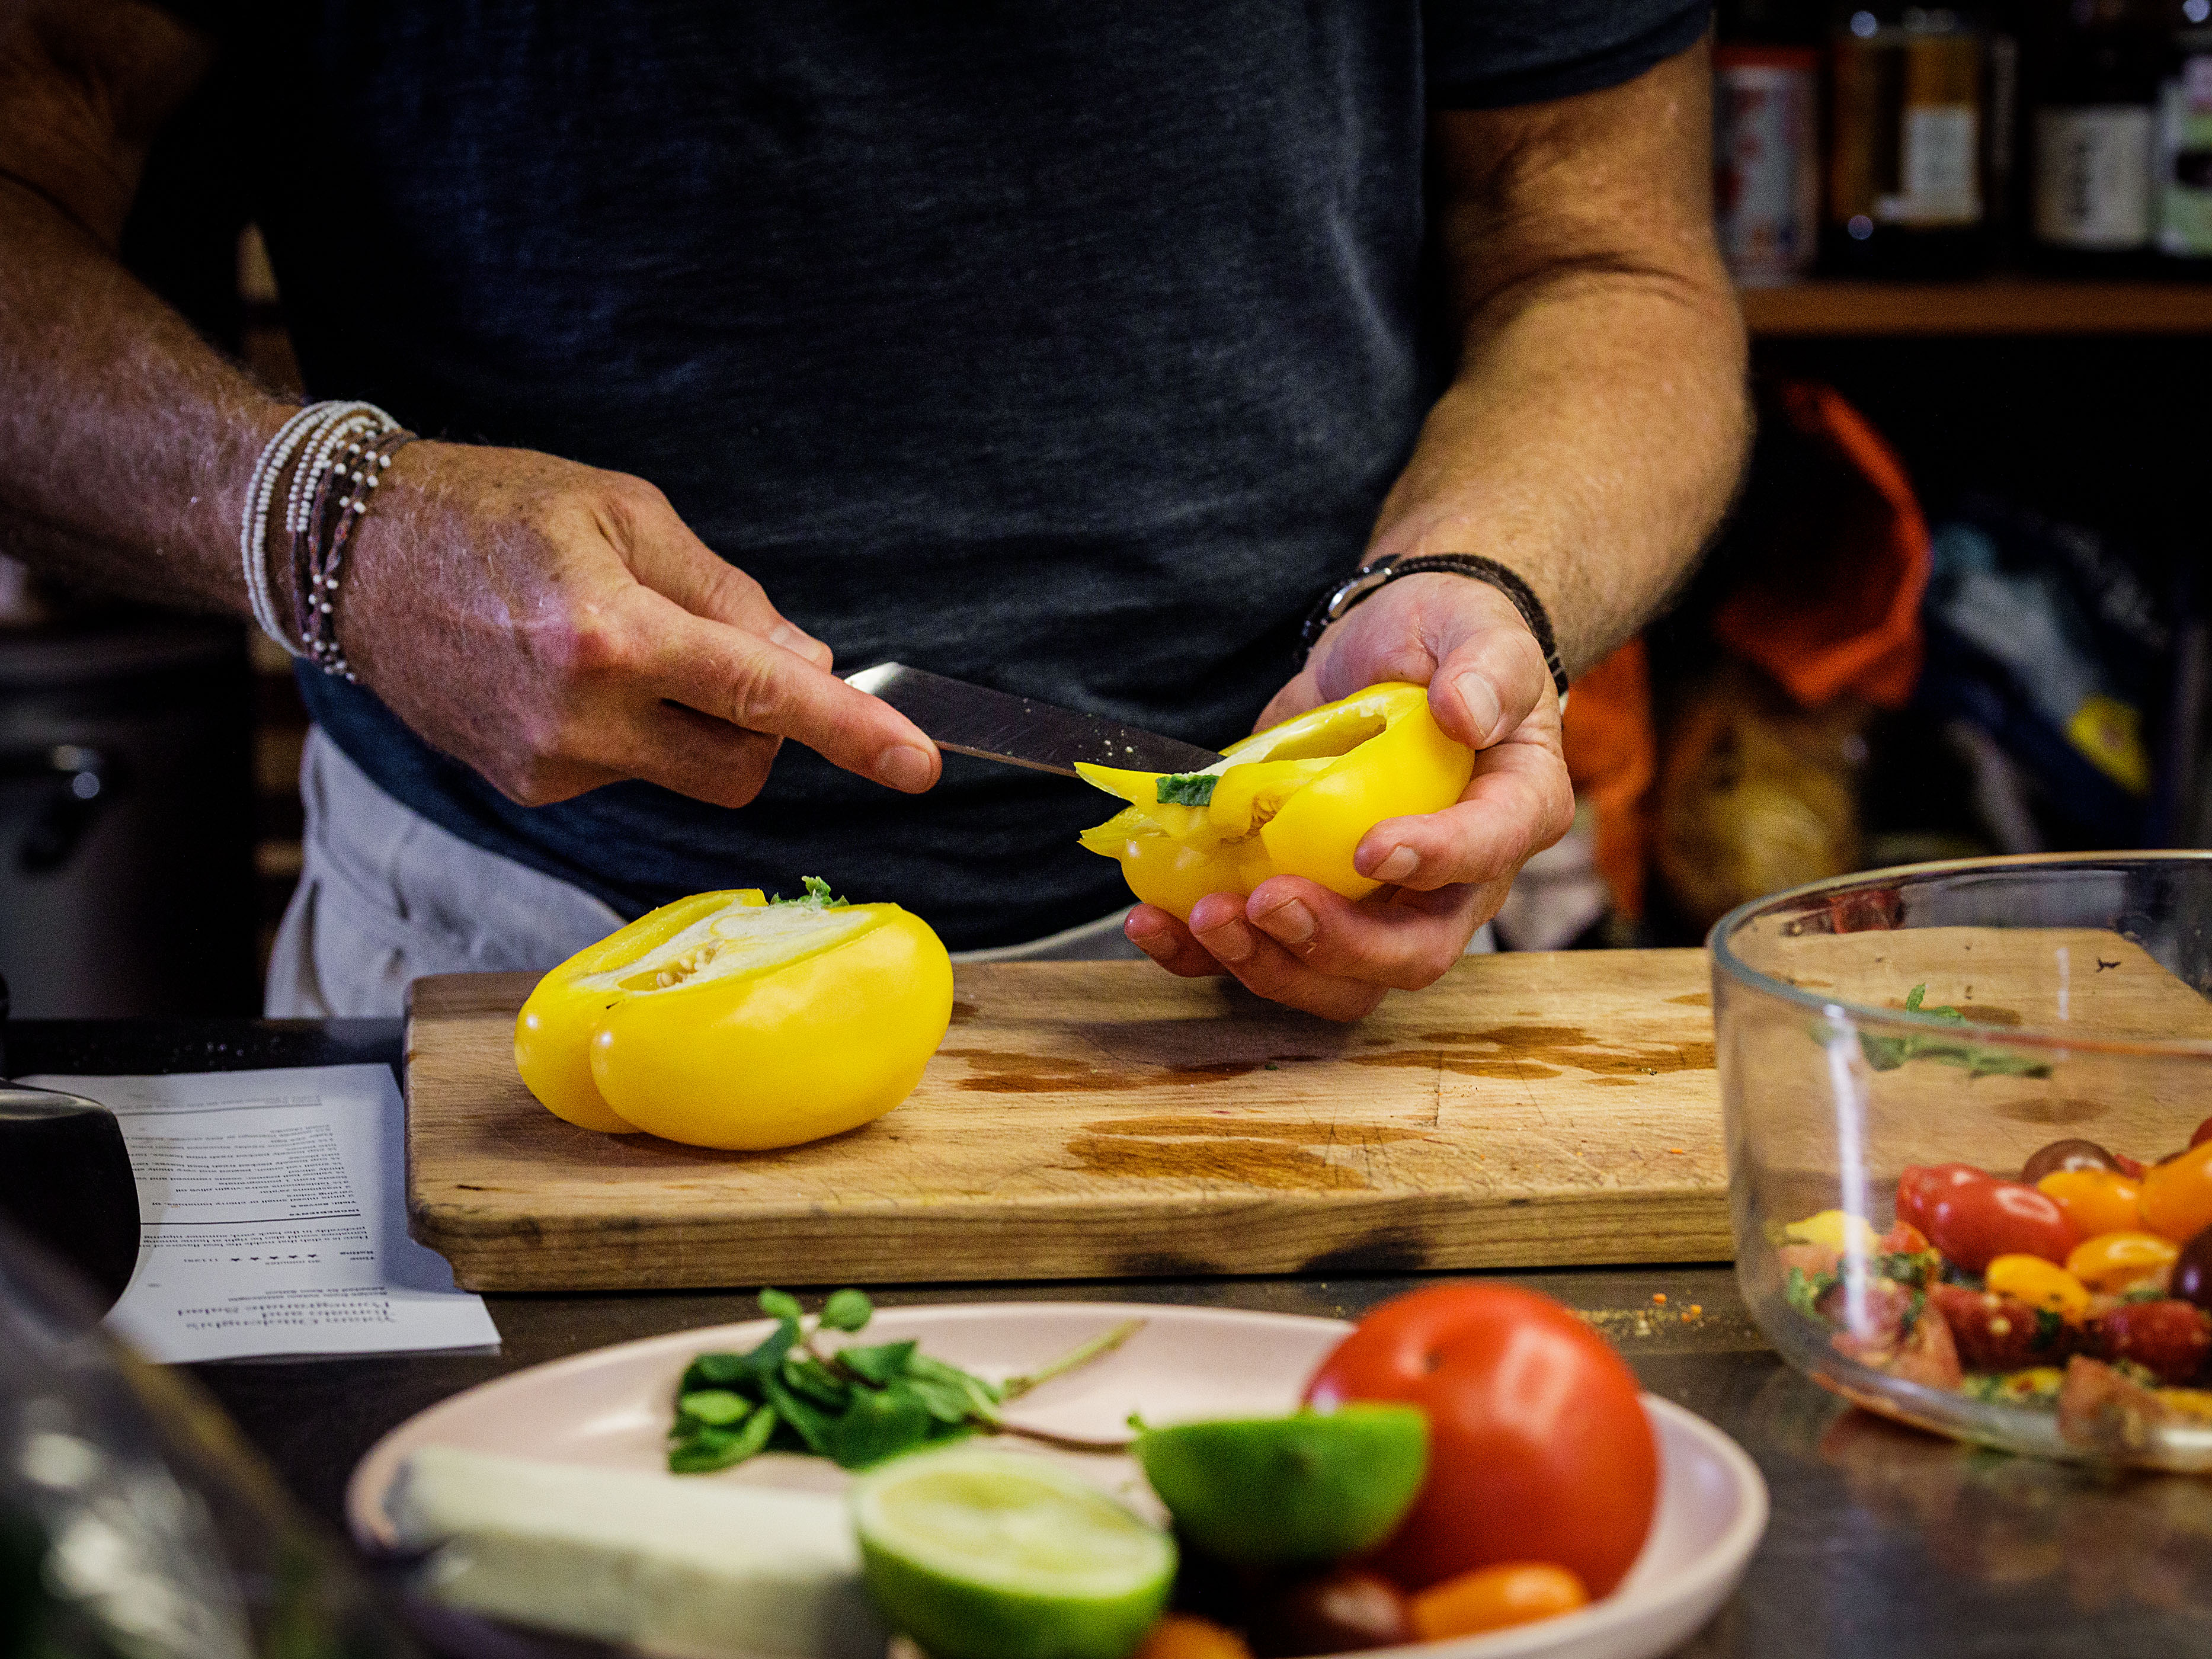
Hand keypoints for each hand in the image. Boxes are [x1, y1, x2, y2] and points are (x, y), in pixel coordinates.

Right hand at [333, 441, 939, 807]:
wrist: (355, 553)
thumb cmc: (495, 509)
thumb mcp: (628, 515)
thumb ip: (730, 598)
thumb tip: (812, 663)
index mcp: (612, 635)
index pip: (764, 696)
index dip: (852, 732)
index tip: (918, 762)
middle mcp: (581, 716)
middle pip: (742, 766)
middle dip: (764, 725)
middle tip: (726, 653)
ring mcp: (549, 765)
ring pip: (687, 774)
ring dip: (693, 724)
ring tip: (621, 647)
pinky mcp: (528, 787)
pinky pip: (630, 774)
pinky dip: (636, 734)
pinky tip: (574, 677)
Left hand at [1123, 573, 1573, 1018]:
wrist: (1390, 651)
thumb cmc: (1449, 642)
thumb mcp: (1477, 630)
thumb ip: (1484, 667)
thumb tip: (1465, 712)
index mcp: (1513, 810)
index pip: (1486, 853)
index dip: (1435, 863)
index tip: (1370, 850)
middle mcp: (1454, 882)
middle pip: (1411, 953)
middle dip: (1334, 944)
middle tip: (1265, 901)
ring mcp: (1378, 904)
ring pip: (1338, 981)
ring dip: (1266, 964)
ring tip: (1203, 916)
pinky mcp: (1311, 899)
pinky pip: (1268, 955)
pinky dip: (1206, 955)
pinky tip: (1157, 923)